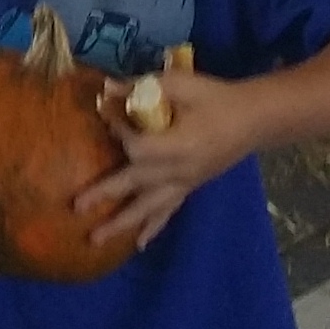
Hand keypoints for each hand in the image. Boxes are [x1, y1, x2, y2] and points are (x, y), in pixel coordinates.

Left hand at [87, 57, 257, 250]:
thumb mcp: (182, 84)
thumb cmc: (216, 98)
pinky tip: (139, 244)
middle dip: (104, 195)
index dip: (117, 131)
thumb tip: (107, 89)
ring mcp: (184, 183)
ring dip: (121, 224)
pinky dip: (153, 228)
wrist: (254, 119)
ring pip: (149, 208)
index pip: (136, 147)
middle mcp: (179, 171)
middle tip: (76, 207)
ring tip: (95, 239)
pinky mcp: (189, 188)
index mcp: (178, 145)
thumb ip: (144, 86)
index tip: (105, 113)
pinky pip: (168, 212)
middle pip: (135, 186)